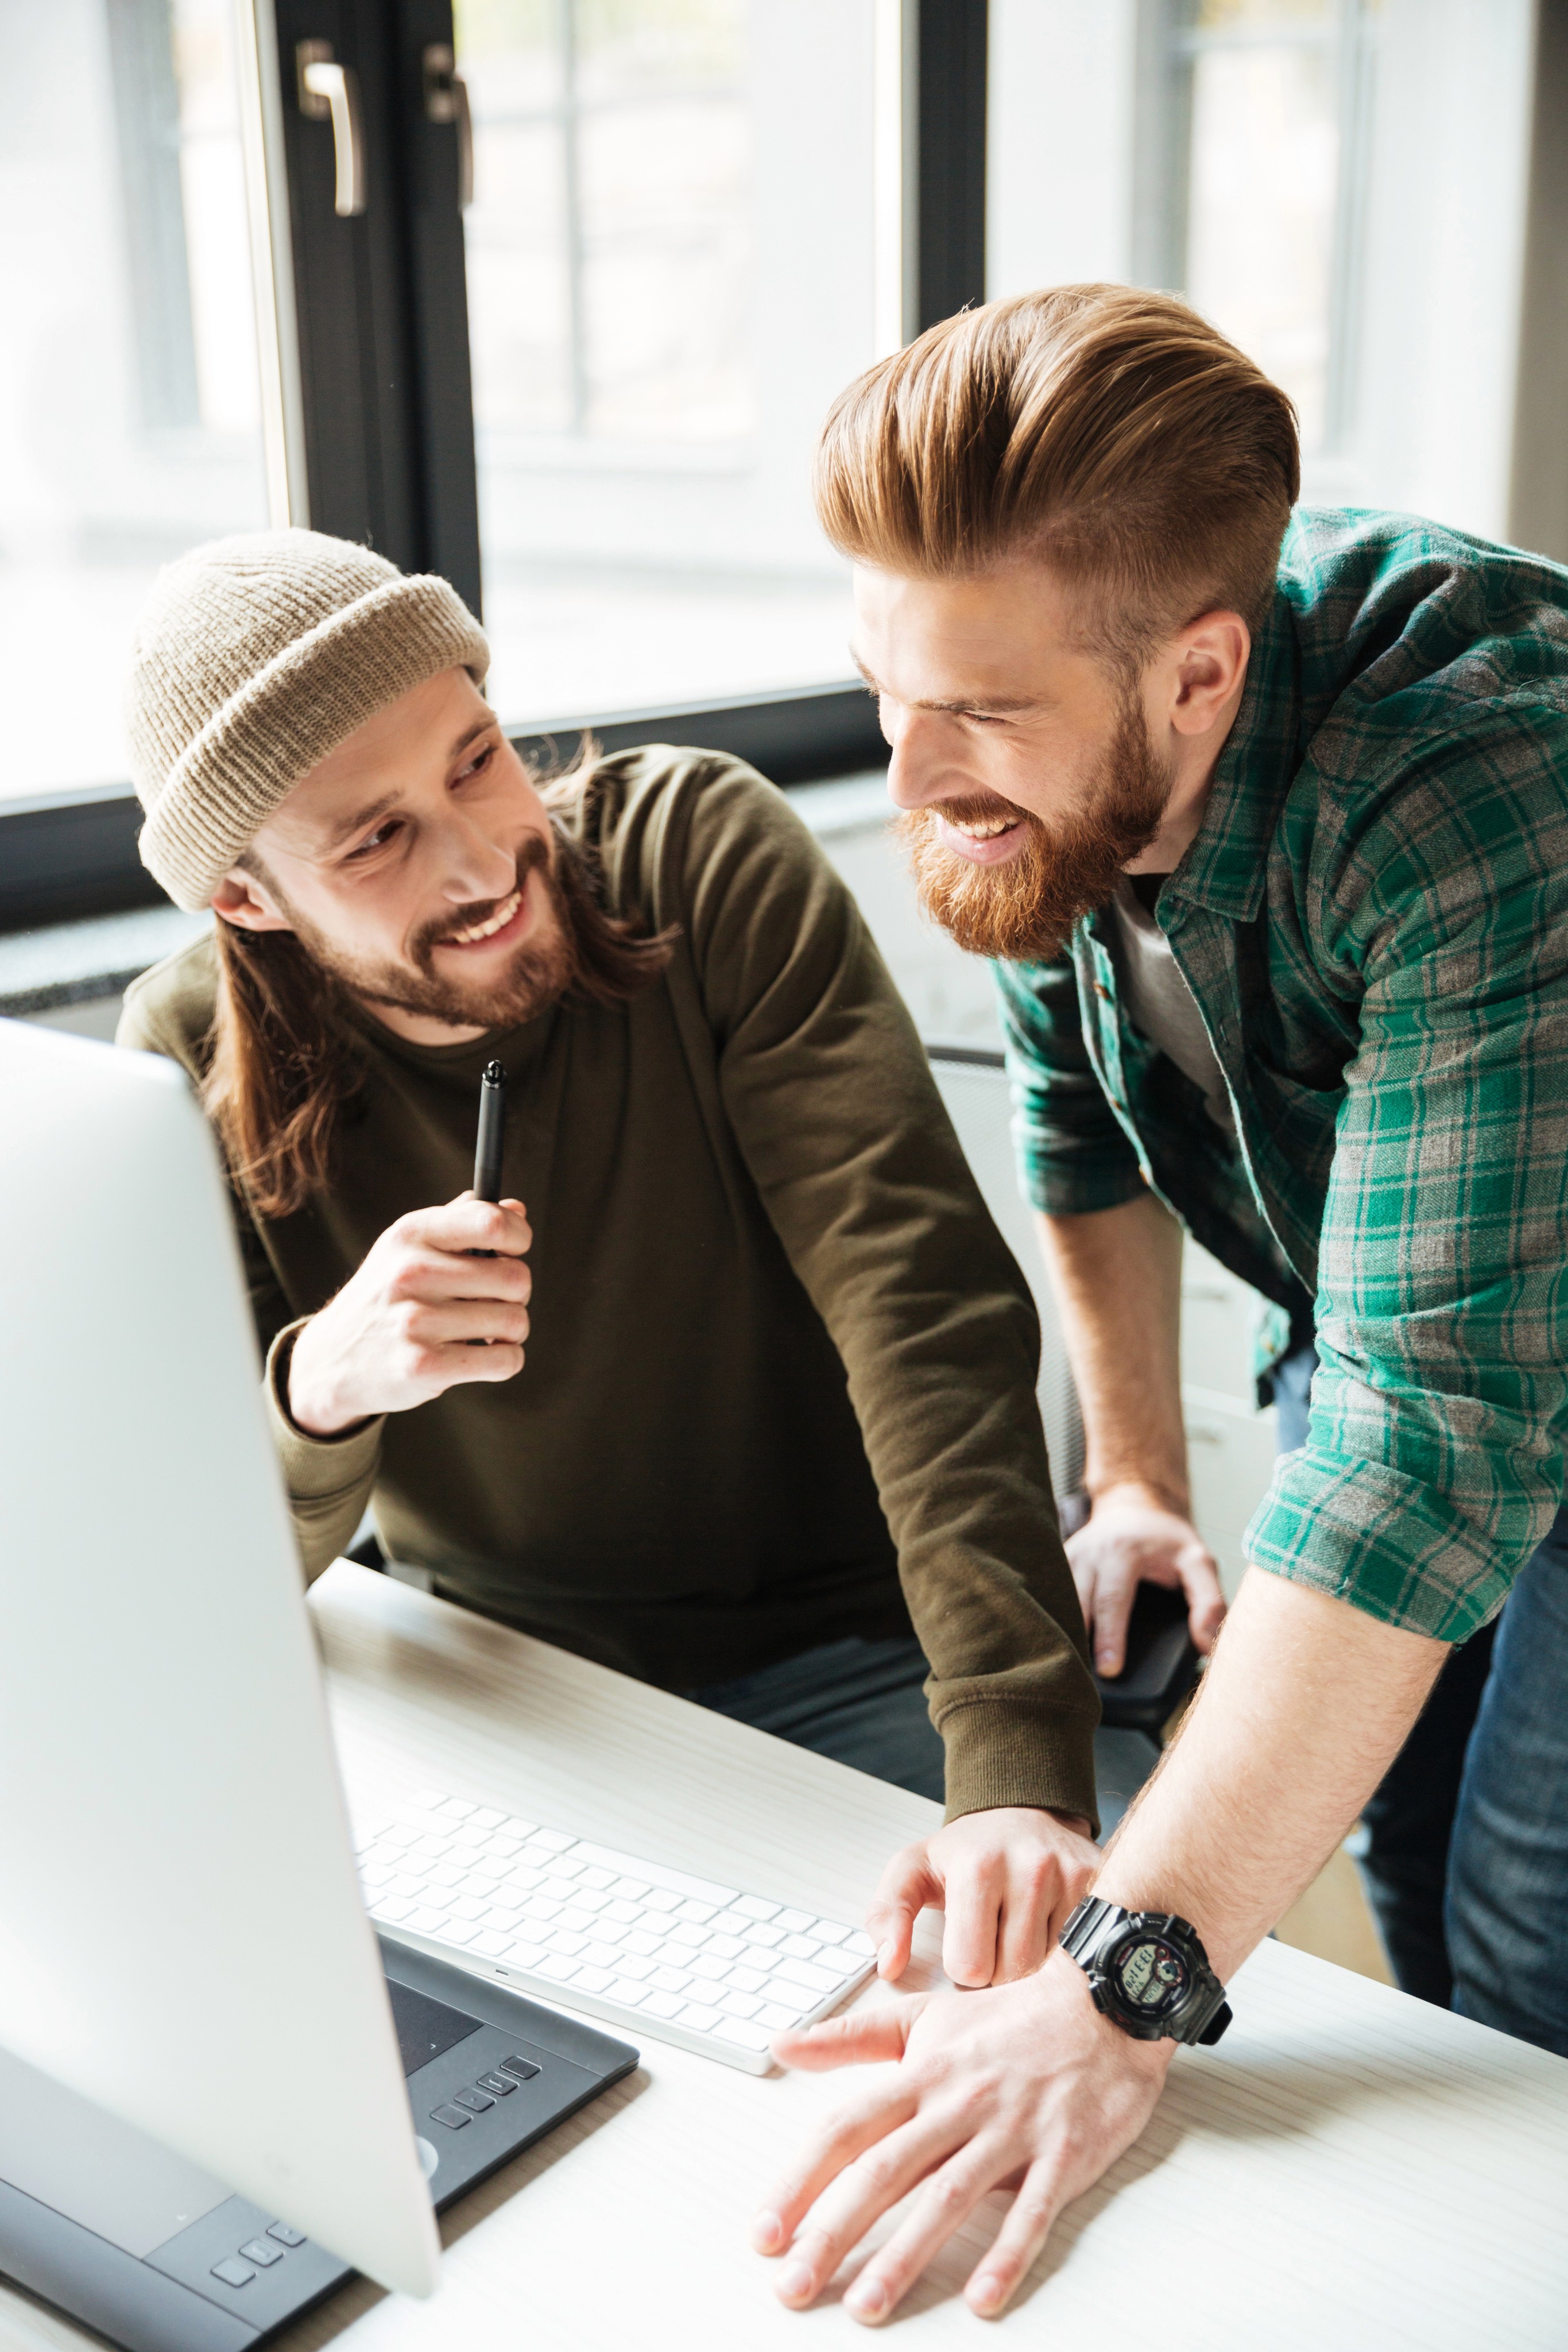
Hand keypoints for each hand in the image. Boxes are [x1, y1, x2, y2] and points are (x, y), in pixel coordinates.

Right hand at [287, 1193, 531, 1434]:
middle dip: (517, 1294)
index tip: (512, 1253)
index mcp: (412, 1234)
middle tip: (496, 1302)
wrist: (333, 1358)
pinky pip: (505, 1361)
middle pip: (515, 1277)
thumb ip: (462, 1222)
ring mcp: (415, 1321)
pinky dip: (506, 1361)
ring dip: (512, 1331)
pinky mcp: (424, 1366)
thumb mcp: (409, 1247)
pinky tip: (483, 1356)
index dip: (519, 1237)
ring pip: (514, 1321)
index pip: (492, 1223)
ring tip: (486, 1332)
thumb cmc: (387, 1296)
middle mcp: (411, 1272)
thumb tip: (517, 1210)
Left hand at [753, 1951, 1170, 2321]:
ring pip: (949, 2197)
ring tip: (867, 2307)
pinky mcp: (1064, 2153)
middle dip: (834, 2233)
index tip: (765, 2231)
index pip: (846, 2129)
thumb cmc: (1011, 2019)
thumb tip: (782, 2043)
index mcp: (923, 2074)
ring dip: (905, 2256)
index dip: (801, 2180)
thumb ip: (851, 2036)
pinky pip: (1034, 2210)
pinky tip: (982, 2297)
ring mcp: (1012, 2129)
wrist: (1104, 2002)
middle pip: (885, 2171)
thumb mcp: (923, 2017)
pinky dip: (1007, 2255)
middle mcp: (960, 2102)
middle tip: (794, 2285)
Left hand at [865, 1807, 1097, 1987]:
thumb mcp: (913, 1871)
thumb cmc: (966, 1851)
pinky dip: (1063, 1953)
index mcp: (978, 1867)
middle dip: (999, 1971)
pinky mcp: (1098, 1885)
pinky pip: (1080, 1952)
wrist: (1020, 1813)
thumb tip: (888, 1964)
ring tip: (1020, 1935)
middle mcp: (1030, 1868)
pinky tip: (1050, 1932)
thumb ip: (887, 1914)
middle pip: (1013, 1974)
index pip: (970, 1968)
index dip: (965, 1967)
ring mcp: (1070, 1876)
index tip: (966, 1945)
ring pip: (1048, 1971)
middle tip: (994, 1941)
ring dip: (1032, 1966)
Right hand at [1069, 1479, 1224, 1675]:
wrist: (1133, 1505)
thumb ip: (1209, 1601)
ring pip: (1058, 1598)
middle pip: (1077, 1602)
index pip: (1113, 1600)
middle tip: (1083, 1678)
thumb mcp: (1198, 1561)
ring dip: (1061, 1630)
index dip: (1110, 1636)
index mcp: (1123, 1551)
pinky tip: (1057, 1644)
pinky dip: (1053, 1617)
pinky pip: (1051, 1593)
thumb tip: (1207, 1647)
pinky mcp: (1057, 1563)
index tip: (1110, 1669)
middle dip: (1079, 1639)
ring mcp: (1068, 1556)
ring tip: (1066, 1665)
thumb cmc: (1167, 1540)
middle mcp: (1090, 1552)